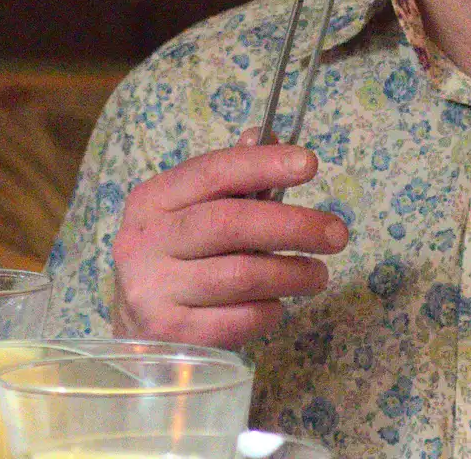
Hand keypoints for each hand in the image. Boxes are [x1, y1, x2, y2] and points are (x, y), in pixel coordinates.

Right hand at [110, 134, 349, 348]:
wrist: (133, 334)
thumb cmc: (175, 261)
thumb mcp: (190, 213)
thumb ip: (229, 178)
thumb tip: (264, 136)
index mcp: (152, 200)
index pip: (212, 172)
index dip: (263, 164)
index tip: (310, 165)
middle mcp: (145, 242)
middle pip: (230, 223)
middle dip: (293, 226)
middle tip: (336, 234)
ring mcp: (153, 291)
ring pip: (240, 275)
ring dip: (292, 273)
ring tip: (318, 275)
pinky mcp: (171, 335)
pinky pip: (238, 320)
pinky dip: (268, 310)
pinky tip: (276, 304)